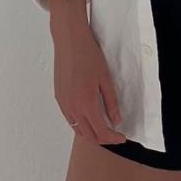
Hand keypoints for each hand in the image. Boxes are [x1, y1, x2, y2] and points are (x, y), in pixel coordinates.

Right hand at [53, 20, 126, 144]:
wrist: (69, 41)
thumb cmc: (88, 55)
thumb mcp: (105, 79)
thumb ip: (111, 102)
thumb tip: (116, 121)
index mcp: (86, 104)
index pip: (101, 132)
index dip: (113, 138)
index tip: (122, 137)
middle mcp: (72, 108)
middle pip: (88, 135)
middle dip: (103, 139)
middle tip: (115, 135)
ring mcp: (63, 104)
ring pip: (77, 129)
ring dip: (91, 133)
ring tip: (104, 127)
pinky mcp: (58, 98)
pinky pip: (70, 119)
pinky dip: (81, 124)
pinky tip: (89, 117)